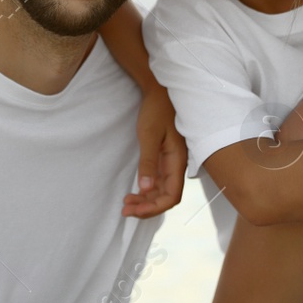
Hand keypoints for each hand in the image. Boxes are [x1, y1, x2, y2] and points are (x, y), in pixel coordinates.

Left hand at [123, 86, 185, 217]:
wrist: (159, 92)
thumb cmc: (156, 110)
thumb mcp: (148, 136)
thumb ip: (148, 162)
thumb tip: (145, 189)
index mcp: (177, 161)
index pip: (172, 196)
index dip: (155, 207)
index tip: (135, 209)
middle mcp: (176, 165)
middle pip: (167, 197)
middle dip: (148, 207)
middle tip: (125, 210)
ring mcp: (170, 163)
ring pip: (161, 191)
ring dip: (146, 200)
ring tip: (126, 203)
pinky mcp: (164, 158)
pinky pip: (158, 182)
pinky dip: (146, 190)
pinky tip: (135, 192)